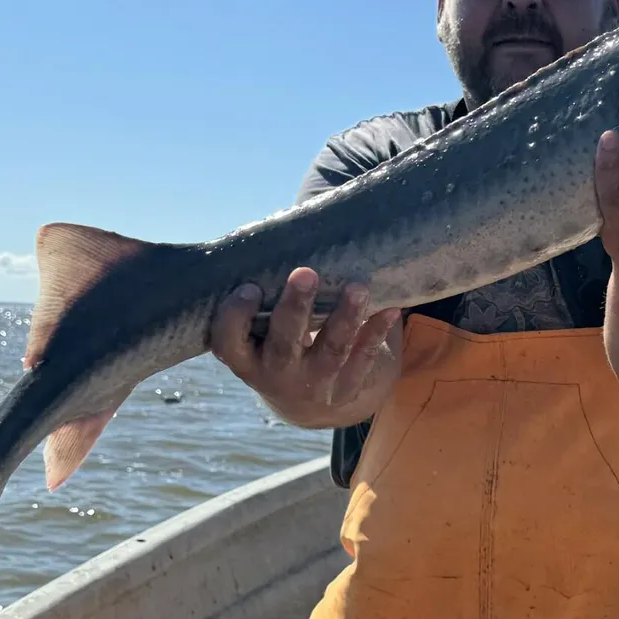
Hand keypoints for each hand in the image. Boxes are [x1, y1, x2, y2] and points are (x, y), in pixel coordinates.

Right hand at [210, 267, 401, 417]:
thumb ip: (265, 290)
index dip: (234, 318)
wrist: (308, 401)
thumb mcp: (261, 329)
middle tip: (305, 273)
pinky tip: (390, 310)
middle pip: (283, 345)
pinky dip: (377, 334)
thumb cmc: (279, 341)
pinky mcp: (347, 388)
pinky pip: (365, 360)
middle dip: (294, 309)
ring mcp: (313, 385)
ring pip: (330, 352)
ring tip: (358, 287)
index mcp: (246, 358)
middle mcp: (276, 375)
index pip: (228, 342)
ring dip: (345, 318)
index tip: (249, 287)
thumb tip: (290, 217)